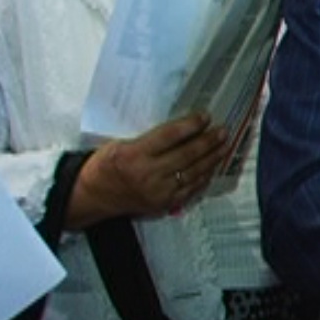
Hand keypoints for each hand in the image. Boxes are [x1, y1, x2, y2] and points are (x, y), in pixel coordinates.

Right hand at [68, 113, 231, 227]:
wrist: (94, 196)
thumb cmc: (106, 164)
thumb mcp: (119, 143)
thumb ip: (148, 138)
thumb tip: (180, 126)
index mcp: (134, 154)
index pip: (169, 136)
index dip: (190, 125)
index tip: (206, 116)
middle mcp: (148, 173)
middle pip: (187, 154)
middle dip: (208, 141)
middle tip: (222, 130)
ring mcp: (159, 191)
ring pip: (194, 172)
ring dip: (212, 158)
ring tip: (224, 145)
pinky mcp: (165, 203)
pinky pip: (192, 188)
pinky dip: (205, 176)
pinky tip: (213, 166)